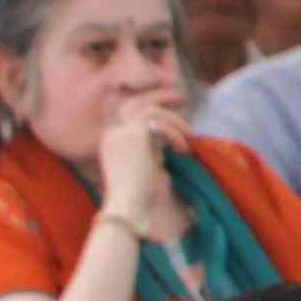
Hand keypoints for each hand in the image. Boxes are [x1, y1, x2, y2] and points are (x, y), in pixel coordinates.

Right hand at [98, 100, 182, 226]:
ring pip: (152, 110)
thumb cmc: (137, 197)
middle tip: (181, 97)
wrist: (126, 204)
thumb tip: (166, 141)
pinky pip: (160, 123)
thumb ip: (151, 151)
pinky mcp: (134, 134)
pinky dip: (175, 134)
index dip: (152, 109)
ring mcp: (121, 131)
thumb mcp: (144, 167)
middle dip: (160, 96)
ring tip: (190, 135)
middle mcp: (112, 133)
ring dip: (174, 120)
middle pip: (136, 103)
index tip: (171, 114)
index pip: (130, 114)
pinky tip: (183, 149)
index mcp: (110, 141)